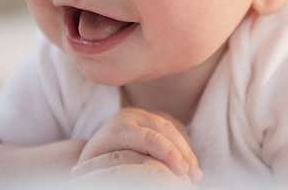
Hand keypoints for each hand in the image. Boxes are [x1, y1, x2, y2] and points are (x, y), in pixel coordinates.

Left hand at [75, 107, 202, 182]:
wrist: (91, 152)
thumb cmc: (94, 169)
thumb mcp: (102, 170)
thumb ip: (123, 169)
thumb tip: (145, 175)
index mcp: (119, 127)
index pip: (150, 137)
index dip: (169, 153)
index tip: (181, 172)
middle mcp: (132, 115)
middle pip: (166, 130)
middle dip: (183, 152)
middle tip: (195, 175)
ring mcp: (144, 112)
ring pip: (173, 127)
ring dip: (187, 150)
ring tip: (196, 173)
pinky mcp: (154, 116)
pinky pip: (175, 128)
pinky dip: (185, 145)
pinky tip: (190, 163)